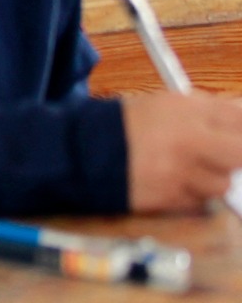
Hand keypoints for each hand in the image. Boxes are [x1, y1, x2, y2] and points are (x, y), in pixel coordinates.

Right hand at [123, 91, 241, 211]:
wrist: (79, 152)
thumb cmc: (121, 125)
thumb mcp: (162, 104)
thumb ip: (205, 109)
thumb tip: (240, 114)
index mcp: (183, 110)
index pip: (238, 119)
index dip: (241, 129)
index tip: (237, 133)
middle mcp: (186, 140)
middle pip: (239, 153)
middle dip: (236, 154)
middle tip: (223, 154)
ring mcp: (180, 173)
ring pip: (222, 182)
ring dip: (212, 178)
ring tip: (190, 169)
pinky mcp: (171, 199)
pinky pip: (199, 200)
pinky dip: (193, 193)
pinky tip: (173, 182)